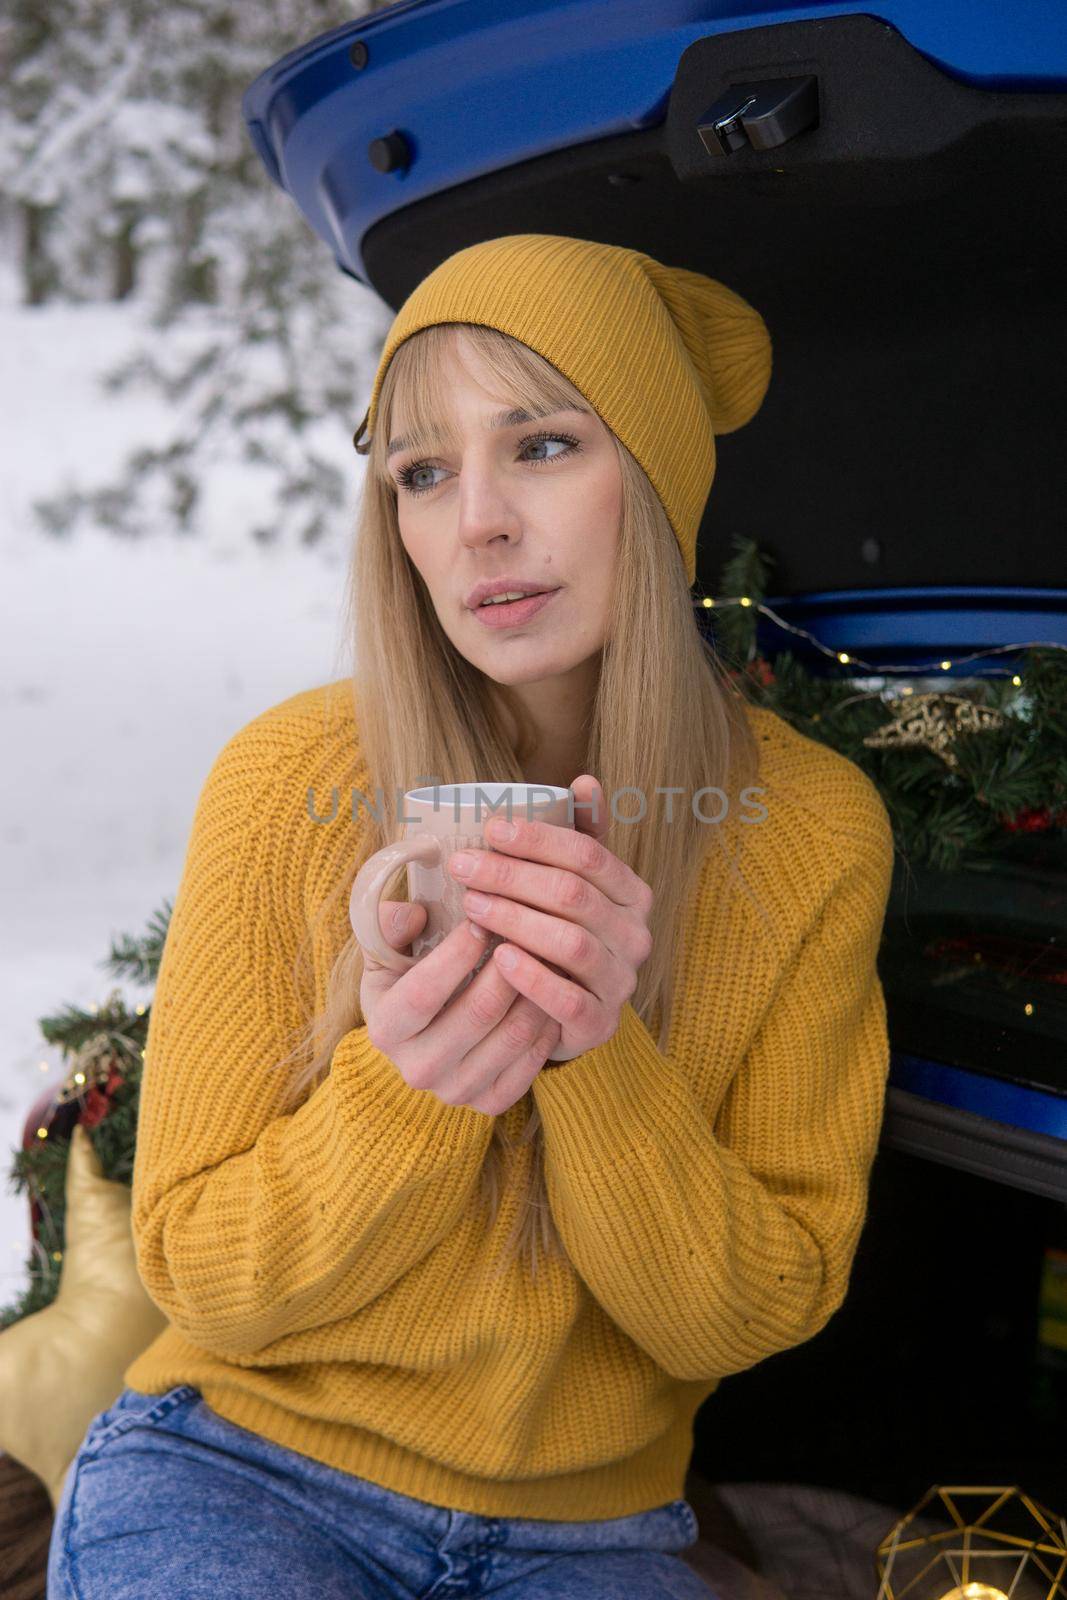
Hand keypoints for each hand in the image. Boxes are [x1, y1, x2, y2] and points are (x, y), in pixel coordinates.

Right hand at [359, 898, 562, 1115]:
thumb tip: (414, 913)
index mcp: (385, 1029)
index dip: (456, 953)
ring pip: (513, 1036)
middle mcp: (417, 1068)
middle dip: (510, 967)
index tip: (482, 920)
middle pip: (478, 1012)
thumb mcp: (387, 952)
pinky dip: (547, 1027)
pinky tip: (550, 996)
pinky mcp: (489, 1103)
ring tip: (548, 957)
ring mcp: (455, 1090)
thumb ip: (391, 926)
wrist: (422, 1039)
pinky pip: (531, 1065)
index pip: (424, 991)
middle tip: (528, 933)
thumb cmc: (407, 981)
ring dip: (537, 992)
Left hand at [447, 775, 654, 1063]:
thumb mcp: (570, 883)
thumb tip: (585, 780)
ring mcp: (621, 982)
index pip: (589, 855)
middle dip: (513, 876)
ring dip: (516, 920)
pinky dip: (533, 978)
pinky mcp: (599, 1025)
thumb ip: (579, 834)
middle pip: (574, 895)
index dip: (539, 839)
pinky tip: (498, 959)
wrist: (560, 1013)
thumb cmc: (557, 933)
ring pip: (572, 943)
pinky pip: (570, 1001)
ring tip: (471, 906)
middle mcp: (636, 936)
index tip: (490, 829)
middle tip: (464, 865)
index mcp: (632, 893)